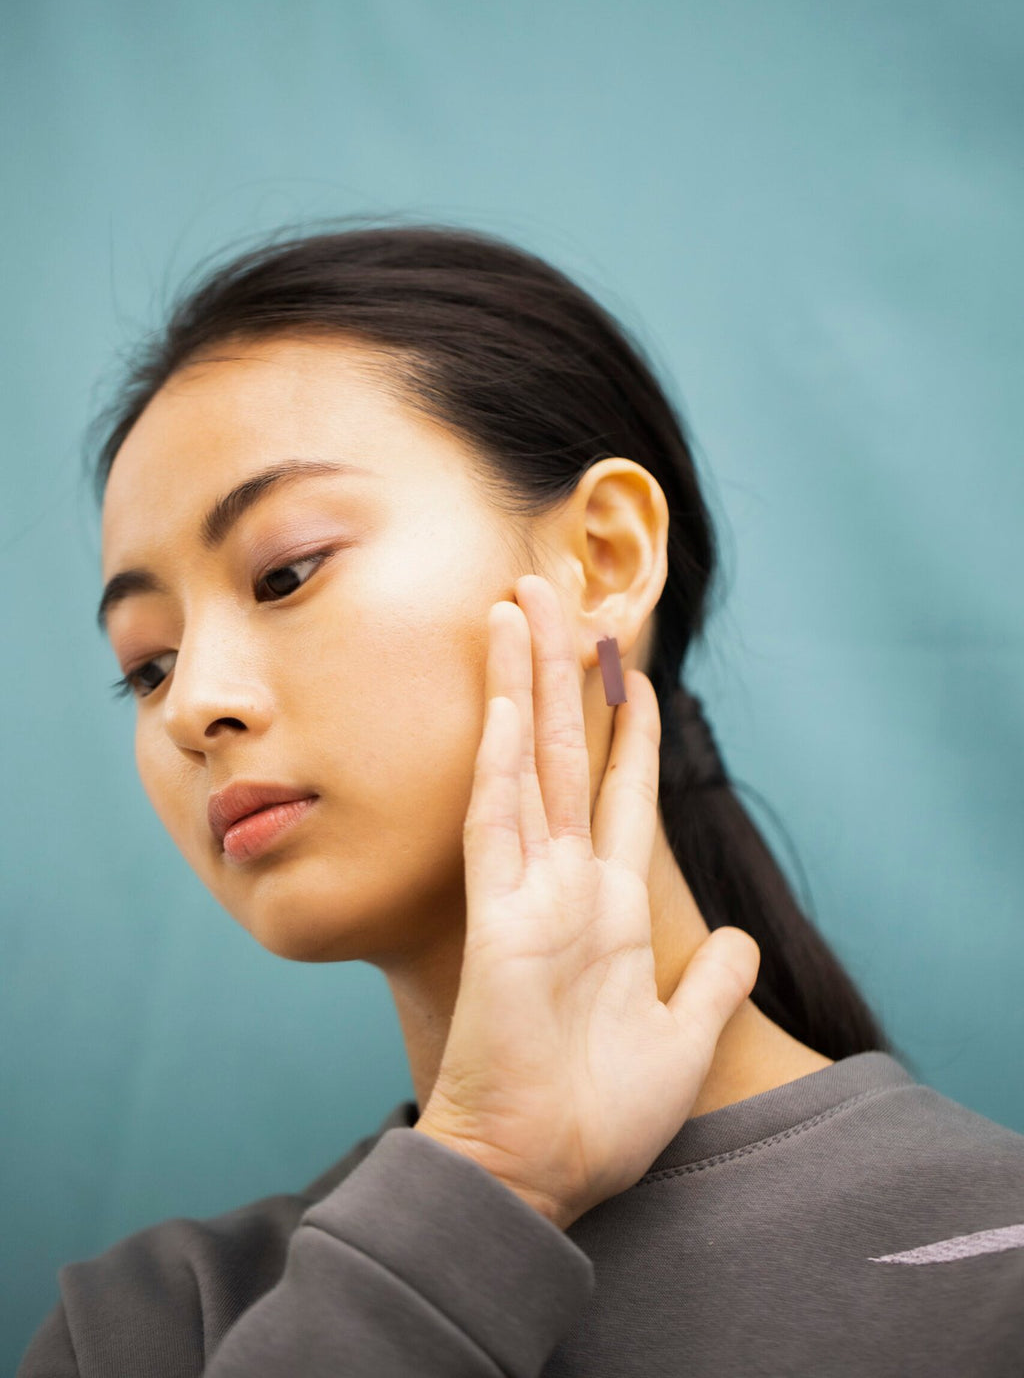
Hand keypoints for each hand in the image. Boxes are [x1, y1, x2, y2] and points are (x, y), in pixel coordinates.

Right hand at [415, 573, 759, 1230]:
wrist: (536, 1175)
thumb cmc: (597, 1118)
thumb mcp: (679, 1042)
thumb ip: (710, 985)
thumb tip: (741, 940)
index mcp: (609, 910)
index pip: (619, 795)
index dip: (628, 730)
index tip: (631, 669)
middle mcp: (565, 886)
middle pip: (563, 756)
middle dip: (559, 674)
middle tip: (551, 596)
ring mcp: (526, 895)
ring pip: (523, 765)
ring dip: (519, 686)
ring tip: (517, 609)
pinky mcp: (498, 919)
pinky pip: (496, 822)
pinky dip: (498, 760)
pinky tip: (499, 702)